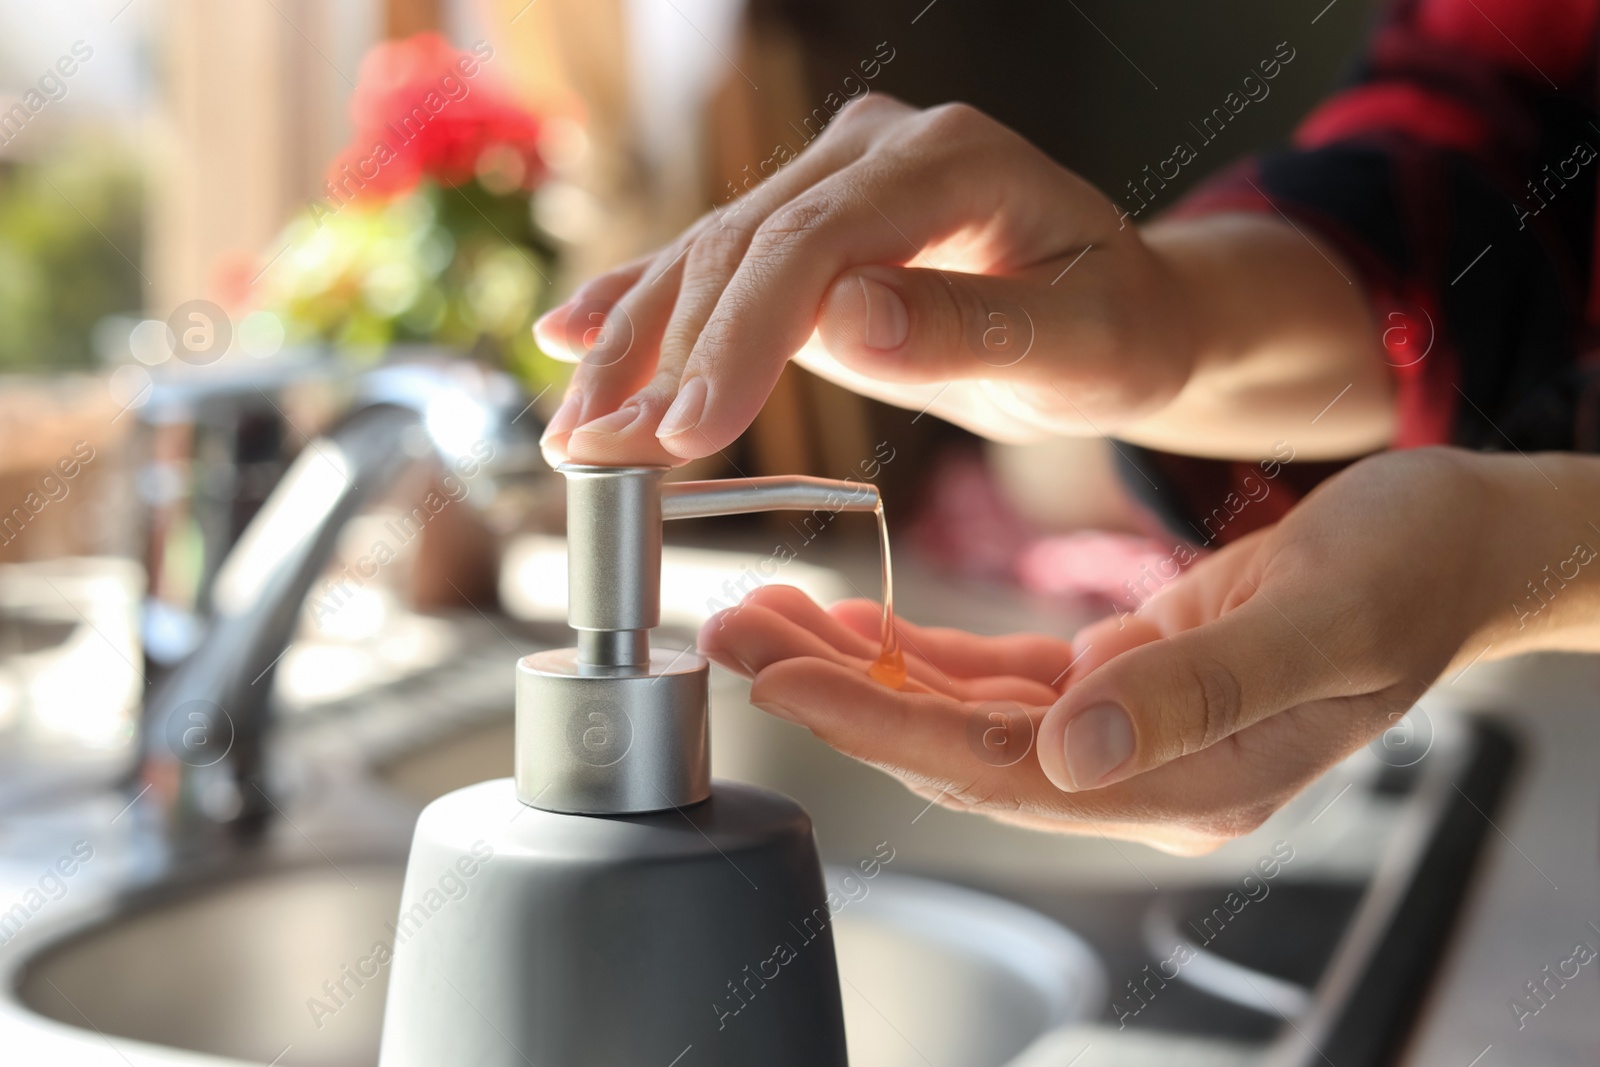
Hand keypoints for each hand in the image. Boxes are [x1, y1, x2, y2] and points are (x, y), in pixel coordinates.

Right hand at [536, 95, 1195, 466]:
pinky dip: (641, 307)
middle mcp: (875, 152)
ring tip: (575, 431)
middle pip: (740, 248)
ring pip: (706, 257)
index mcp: (947, 159)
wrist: (1115, 312)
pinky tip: (569, 333)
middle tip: (602, 453)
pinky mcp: (805, 229)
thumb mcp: (1082, 348)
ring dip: (633, 346)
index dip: (741, 337)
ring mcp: (832, 184)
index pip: (813, 241)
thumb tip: (846, 319)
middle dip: (665, 358)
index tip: (690, 429)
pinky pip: (711, 265)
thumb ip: (972, 330)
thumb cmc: (1115, 331)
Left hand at [700, 448, 1519, 853]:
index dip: (882, 724)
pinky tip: (859, 621)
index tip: (781, 677)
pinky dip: (921, 652)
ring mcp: (1126, 732)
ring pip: (961, 712)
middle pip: (956, 746)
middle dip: (839, 692)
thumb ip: (1195, 694)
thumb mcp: (1317, 625)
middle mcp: (1140, 770)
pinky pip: (997, 679)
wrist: (1457, 542)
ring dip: (861, 666)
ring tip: (769, 618)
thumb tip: (1071, 753)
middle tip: (734, 635)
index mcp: (1187, 782)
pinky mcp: (1119, 681)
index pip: (997, 770)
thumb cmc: (1410, 573)